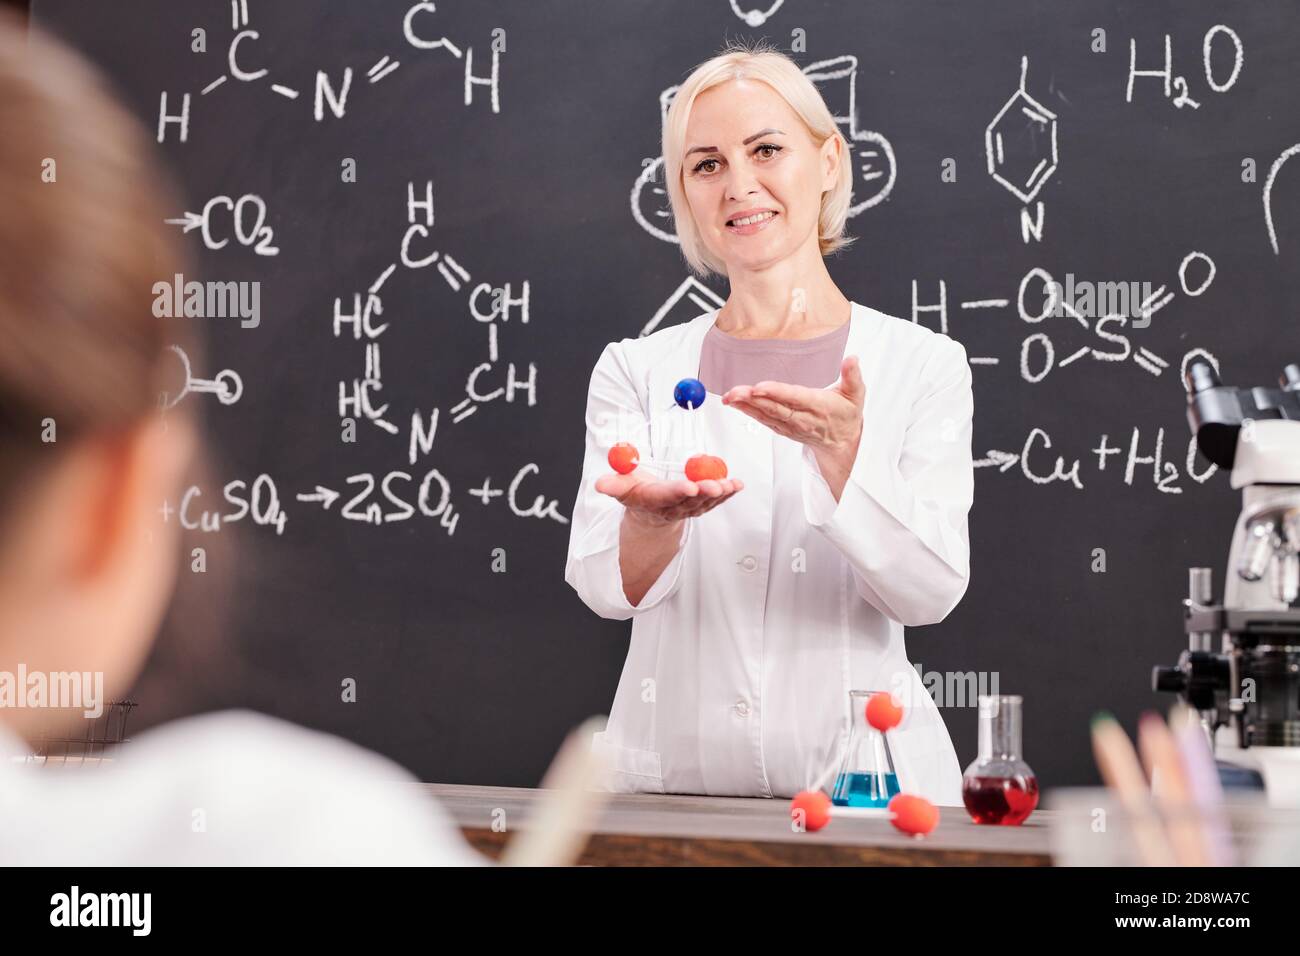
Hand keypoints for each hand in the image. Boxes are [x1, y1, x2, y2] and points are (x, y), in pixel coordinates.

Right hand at [594, 470, 743, 525]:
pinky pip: (715, 500)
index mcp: (653, 501)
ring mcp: (689, 508)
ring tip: (731, 484)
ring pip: (706, 501)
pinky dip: (727, 492)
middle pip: (690, 500)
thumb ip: (612, 485)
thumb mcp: (620, 488)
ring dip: (720, 493)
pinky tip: (738, 484)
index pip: (666, 496)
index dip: (677, 491)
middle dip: (704, 493)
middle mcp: (673, 507)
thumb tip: (600, 484)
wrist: (649, 510)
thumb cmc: (636, 493)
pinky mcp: (701, 504)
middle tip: (716, 485)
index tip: (689, 486)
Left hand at [721, 354, 865, 454]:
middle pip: (774, 407)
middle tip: (734, 391)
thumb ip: (852, 376)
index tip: (760, 387)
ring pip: (766, 415)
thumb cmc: (847, 414)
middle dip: (752, 399)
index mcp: (818, 406)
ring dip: (746, 406)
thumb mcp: (856, 394)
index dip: (776, 392)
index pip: (794, 398)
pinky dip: (749, 412)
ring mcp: (791, 426)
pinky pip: (764, 420)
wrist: (843, 442)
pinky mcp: (783, 429)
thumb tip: (852, 359)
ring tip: (729, 397)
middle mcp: (802, 418)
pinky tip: (736, 404)